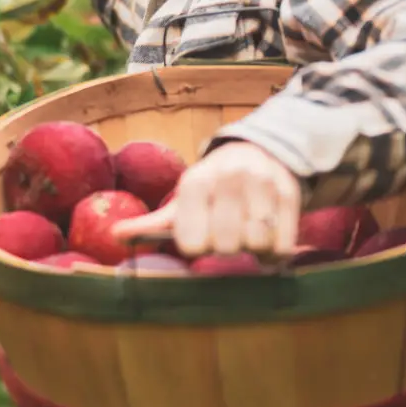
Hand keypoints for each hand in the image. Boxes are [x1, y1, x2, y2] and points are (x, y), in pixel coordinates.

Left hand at [110, 142, 301, 256]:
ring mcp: (262, 184)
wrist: (256, 154)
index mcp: (195, 182)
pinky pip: (282, 244)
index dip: (196, 247)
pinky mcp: (290, 194)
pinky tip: (266, 238)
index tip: (199, 237)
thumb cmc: (210, 189)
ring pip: (256, 244)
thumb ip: (150, 224)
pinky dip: (274, 252)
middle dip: (225, 248)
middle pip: (226, 246)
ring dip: (252, 249)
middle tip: (226, 235)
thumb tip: (115, 235)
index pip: (192, 243)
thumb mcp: (181, 201)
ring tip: (246, 234)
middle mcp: (228, 178)